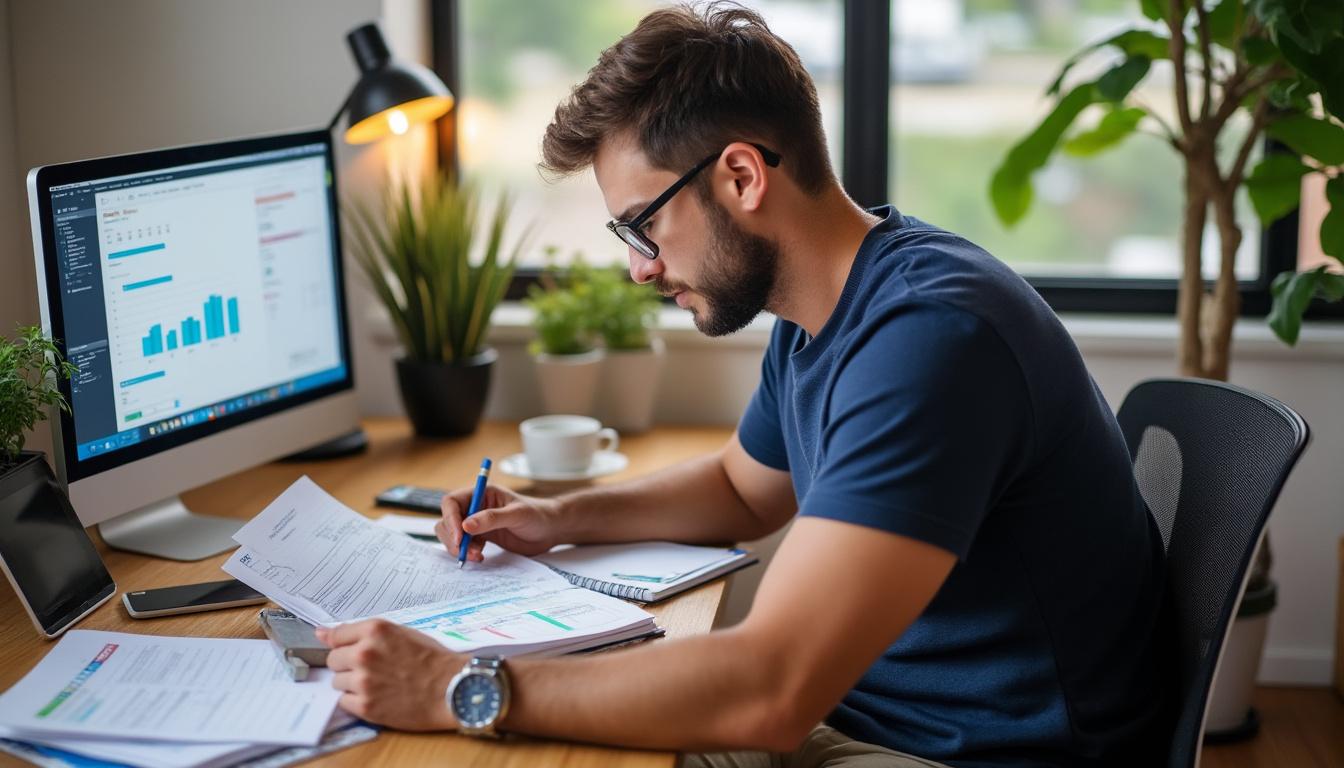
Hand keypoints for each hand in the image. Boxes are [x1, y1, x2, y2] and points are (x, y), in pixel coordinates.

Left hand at [317, 619, 462, 730]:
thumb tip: (321, 633)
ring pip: (337, 682)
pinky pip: (344, 701)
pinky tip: (378, 697)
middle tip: (372, 670)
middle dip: (348, 665)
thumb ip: (363, 633)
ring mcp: (363, 681)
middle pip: (333, 660)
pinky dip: (357, 701)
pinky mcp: (365, 705)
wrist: (451, 689)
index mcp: (375, 630)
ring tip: (378, 685)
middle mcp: (365, 653)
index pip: (336, 636)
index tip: (348, 650)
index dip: (344, 645)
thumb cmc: (433, 660)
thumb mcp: (401, 633)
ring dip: (352, 684)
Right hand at [436, 484, 562, 560]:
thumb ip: (492, 519)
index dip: (451, 519)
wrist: (550, 530)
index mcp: (482, 493)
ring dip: (458, 547)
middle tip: (465, 552)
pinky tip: (479, 557)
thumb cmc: (537, 515)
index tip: (459, 537)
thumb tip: (466, 525)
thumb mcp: (517, 514)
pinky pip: (464, 544)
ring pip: (453, 534)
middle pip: (448, 520)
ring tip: (476, 556)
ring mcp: (477, 522)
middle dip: (452, 537)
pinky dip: (466, 552)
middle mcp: (476, 507)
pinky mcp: (482, 537)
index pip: (452, 502)